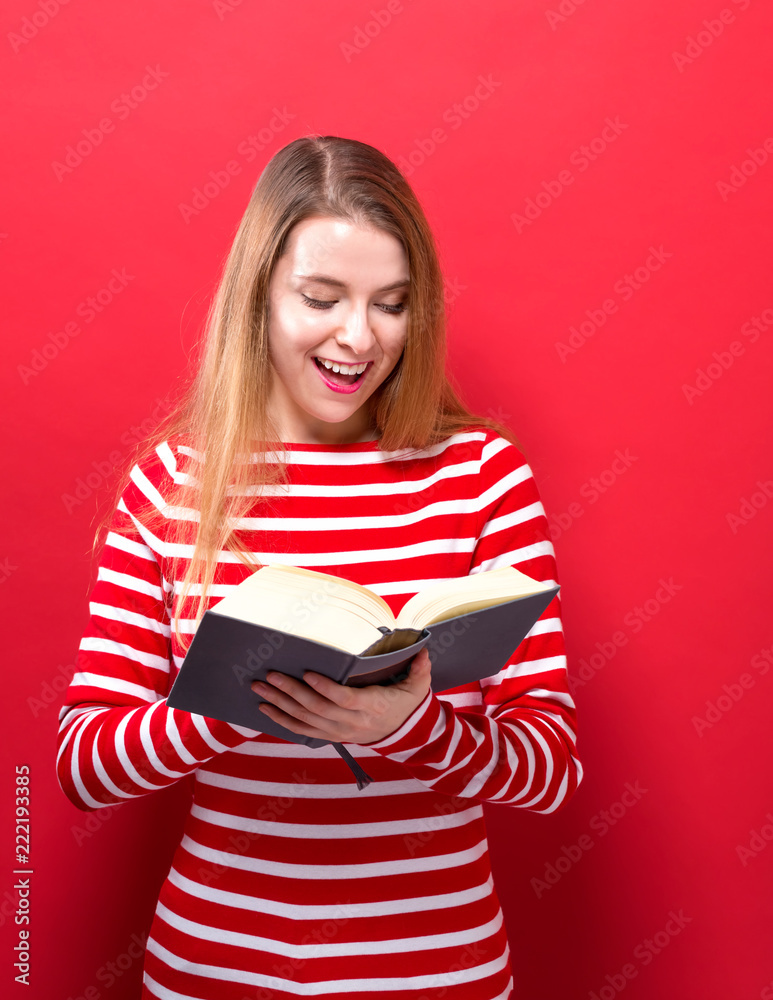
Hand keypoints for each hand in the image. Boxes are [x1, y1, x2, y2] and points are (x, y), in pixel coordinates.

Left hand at [250, 648, 431, 744]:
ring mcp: (339, 732)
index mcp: (373, 706)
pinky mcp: (331, 736)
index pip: (344, 699)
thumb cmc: (407, 703)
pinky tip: (265, 709)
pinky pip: (302, 731)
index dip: (325, 689)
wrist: (404, 736)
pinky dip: (282, 720)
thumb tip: (423, 649)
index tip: (307, 674)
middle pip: (317, 709)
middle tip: (270, 675)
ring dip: (280, 704)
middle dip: (291, 692)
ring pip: (305, 720)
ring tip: (260, 688)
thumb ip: (419, 668)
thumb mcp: (418, 687)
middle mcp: (353, 722)